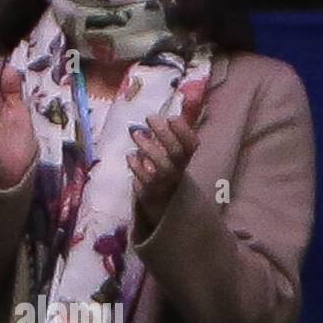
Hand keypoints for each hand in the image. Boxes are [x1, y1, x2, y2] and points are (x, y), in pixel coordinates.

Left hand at [128, 114, 197, 228]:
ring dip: (149, 149)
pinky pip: (144, 181)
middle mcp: (180, 175)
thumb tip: (173, 109)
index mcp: (187, 163)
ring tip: (136, 133)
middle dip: (164, 134)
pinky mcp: (149, 197)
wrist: (164, 214)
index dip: (184, 132)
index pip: (192, 146)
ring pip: (161, 168)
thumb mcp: (174, 159)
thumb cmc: (167, 178)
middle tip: (150, 118)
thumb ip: (173, 137)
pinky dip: (137, 167)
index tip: (171, 117)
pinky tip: (130, 156)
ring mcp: (165, 187)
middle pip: (176, 154)